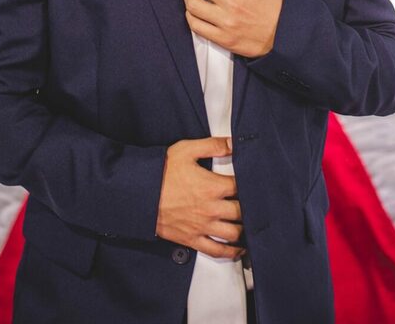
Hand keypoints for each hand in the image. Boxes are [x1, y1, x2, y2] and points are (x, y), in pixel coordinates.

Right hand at [156, 136, 246, 259]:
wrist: (140, 192)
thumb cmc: (163, 170)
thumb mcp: (187, 150)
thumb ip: (213, 145)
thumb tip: (234, 143)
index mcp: (213, 186)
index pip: (242, 187)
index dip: (251, 185)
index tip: (254, 183)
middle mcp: (211, 209)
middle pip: (242, 212)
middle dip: (249, 208)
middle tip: (253, 204)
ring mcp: (202, 227)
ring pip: (233, 234)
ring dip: (244, 230)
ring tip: (248, 224)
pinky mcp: (193, 240)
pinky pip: (217, 251)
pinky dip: (231, 251)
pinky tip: (238, 248)